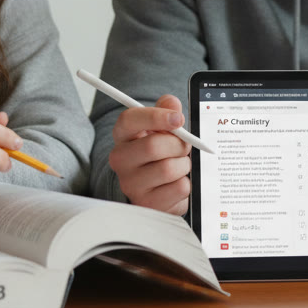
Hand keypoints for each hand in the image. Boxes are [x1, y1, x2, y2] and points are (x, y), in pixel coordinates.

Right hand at [108, 94, 190, 215]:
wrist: (158, 189)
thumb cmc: (160, 154)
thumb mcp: (162, 129)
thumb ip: (167, 111)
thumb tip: (171, 103)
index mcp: (123, 136)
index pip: (129, 119)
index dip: (156, 116)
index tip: (178, 119)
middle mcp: (120, 160)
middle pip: (153, 146)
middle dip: (178, 145)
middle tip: (184, 147)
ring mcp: (131, 184)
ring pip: (169, 169)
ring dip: (184, 166)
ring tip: (180, 166)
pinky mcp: (147, 203)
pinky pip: (179, 188)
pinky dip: (187, 184)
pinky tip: (178, 183)